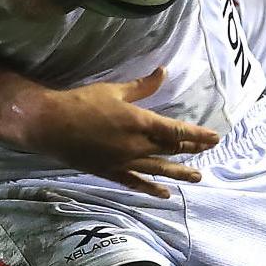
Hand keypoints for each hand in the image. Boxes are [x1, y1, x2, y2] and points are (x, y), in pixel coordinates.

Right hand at [20, 67, 220, 198]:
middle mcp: (137, 145)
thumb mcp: (114, 90)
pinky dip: (151, 189)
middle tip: (210, 151)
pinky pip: (136, 182)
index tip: (214, 138)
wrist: (50, 124)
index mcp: (140, 122)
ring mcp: (124, 161)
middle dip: (192, 149)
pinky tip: (164, 193)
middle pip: (171, 149)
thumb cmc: (82, 103)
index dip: (197, 135)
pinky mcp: (111, 171)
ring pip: (159, 168)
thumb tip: (163, 72)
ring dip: (179, 172)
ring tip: (197, 177)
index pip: (177, 131)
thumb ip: (142, 86)